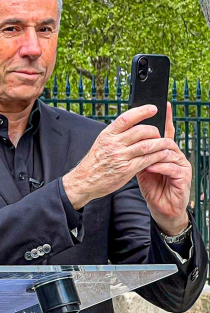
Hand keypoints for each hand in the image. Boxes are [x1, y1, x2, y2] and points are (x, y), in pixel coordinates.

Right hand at [63, 105, 179, 209]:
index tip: (154, 108)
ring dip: (160, 143)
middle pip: (141, 131)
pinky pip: (147, 159)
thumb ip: (117, 134)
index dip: (142, 111)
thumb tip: (136, 124)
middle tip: (158, 133)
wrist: (85, 181)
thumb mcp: (102, 143)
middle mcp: (113, 144)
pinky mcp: (126, 169)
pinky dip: (158, 156)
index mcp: (107, 135)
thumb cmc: (96, 161)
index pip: (126, 118)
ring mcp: (120, 157)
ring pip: (147, 145)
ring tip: (165, 143)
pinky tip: (162, 155)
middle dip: (154, 131)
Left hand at [136, 103, 190, 234]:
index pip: (166, 132)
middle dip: (156, 138)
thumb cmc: (152, 187)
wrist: (162, 208)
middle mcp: (176, 157)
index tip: (162, 104)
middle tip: (144, 137)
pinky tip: (150, 167)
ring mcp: (182, 167)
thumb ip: (139, 153)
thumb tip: (128, 139)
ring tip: (143, 155)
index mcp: (166, 153)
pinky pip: (173, 168)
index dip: (165, 119)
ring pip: (171, 153)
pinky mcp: (184, 178)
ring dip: (155, 153)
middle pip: (168, 141)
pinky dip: (160, 167)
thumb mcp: (142, 167)